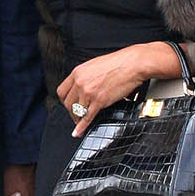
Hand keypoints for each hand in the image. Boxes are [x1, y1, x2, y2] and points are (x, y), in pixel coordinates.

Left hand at [58, 44, 175, 138]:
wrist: (132, 64)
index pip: (62, 91)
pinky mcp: (99, 101)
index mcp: (77, 72)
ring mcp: (88, 92)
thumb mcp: (94, 66)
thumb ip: (85, 77)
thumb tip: (81, 86)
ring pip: (76, 111)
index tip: (68, 105)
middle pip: (67, 103)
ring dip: (77, 119)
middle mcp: (80, 82)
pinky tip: (78, 131)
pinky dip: (82, 127)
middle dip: (71, 112)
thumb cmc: (118, 63)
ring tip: (80, 122)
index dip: (65, 101)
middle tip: (75, 115)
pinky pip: (87, 117)